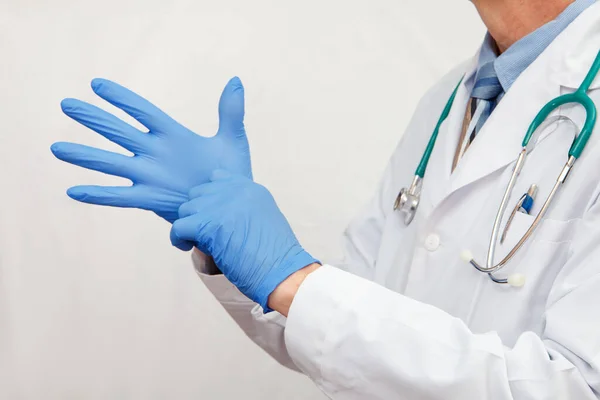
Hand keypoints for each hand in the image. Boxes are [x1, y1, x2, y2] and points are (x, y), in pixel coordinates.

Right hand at [51, 77, 251, 222]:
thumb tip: (235, 80)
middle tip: (66, 104)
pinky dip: (98, 195)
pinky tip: (73, 191)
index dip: (122, 99)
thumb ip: (231, 112)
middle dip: (94, 119)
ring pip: (111, 163)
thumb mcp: (232, 141)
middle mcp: (155, 153)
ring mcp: (150, 176)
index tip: (97, 84)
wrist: (231, 208)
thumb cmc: (232, 174)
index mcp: (173, 136)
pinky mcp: (150, 199)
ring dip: (85, 156)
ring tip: (56, 148)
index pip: (143, 112)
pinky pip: (120, 197)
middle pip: (119, 132)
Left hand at [170, 171, 318, 310]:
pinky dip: (179, 239)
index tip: (212, 215)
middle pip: (198, 194)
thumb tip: (214, 214)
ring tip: (199, 242)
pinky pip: (178, 227)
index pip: (217, 179)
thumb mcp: (263, 218)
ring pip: (186, 209)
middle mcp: (235, 192)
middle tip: (206, 232)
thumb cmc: (275, 255)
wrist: (283, 271)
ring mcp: (221, 206)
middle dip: (198, 213)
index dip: (210, 199)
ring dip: (189, 226)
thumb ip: (241, 208)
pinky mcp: (208, 224)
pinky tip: (187, 247)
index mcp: (250, 189)